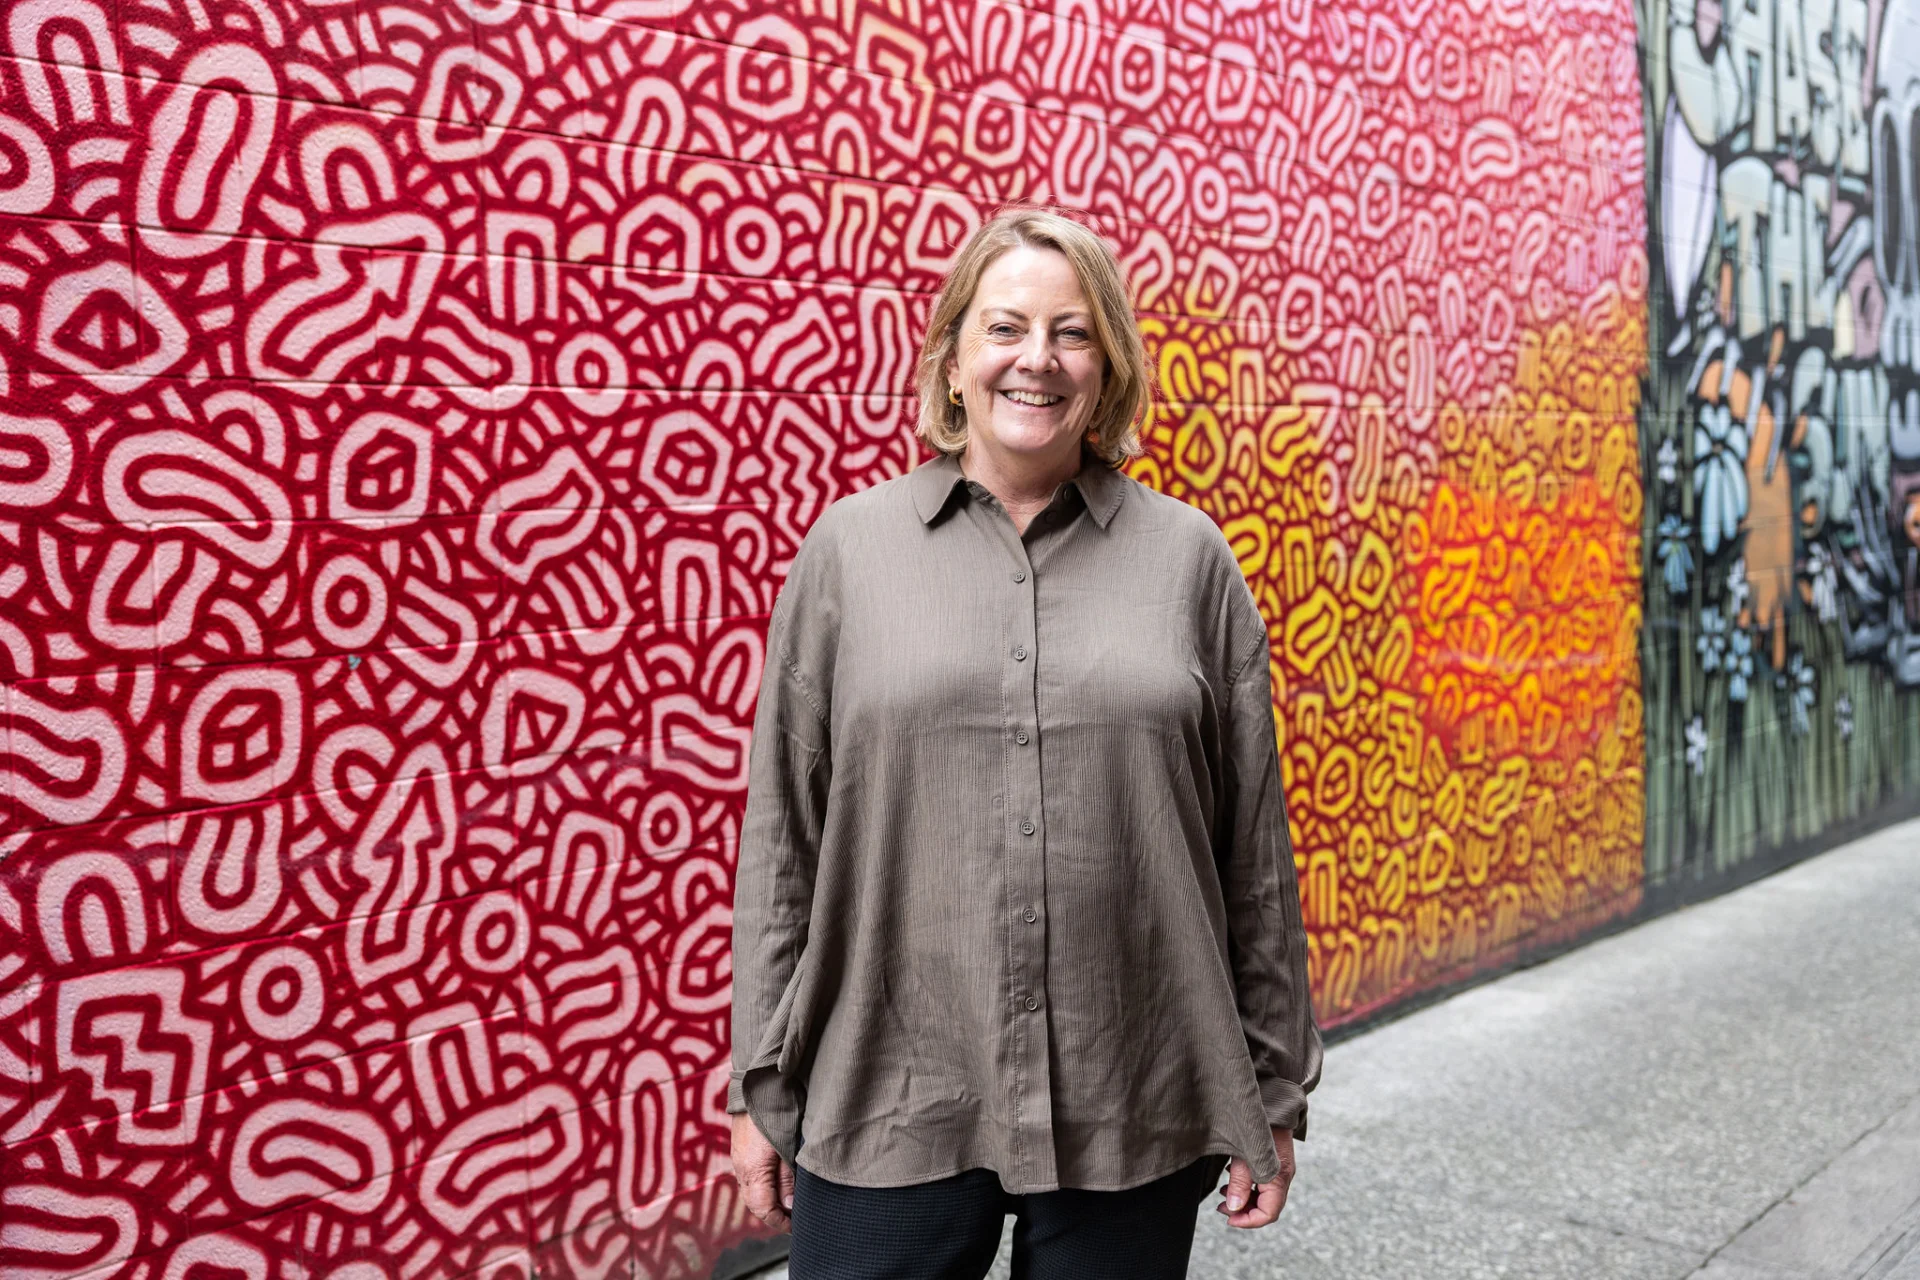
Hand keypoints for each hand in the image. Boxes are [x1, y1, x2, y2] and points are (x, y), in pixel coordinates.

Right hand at [731, 1112, 794, 1230]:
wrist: (758, 1082)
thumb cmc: (777, 1111)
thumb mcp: (789, 1147)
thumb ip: (787, 1178)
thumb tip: (789, 1206)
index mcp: (753, 1170)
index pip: (763, 1210)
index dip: (780, 1222)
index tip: (795, 1226)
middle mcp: (741, 1168)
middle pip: (755, 1203)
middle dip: (774, 1214)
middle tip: (795, 1219)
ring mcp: (739, 1158)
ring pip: (751, 1191)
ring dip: (768, 1200)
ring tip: (788, 1203)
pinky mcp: (740, 1150)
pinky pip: (749, 1178)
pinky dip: (763, 1187)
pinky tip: (777, 1183)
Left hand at [1216, 1127, 1294, 1228]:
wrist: (1271, 1098)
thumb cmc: (1257, 1124)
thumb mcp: (1243, 1154)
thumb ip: (1239, 1182)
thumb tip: (1233, 1208)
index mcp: (1279, 1177)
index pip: (1268, 1213)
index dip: (1248, 1221)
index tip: (1228, 1218)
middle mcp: (1283, 1176)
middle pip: (1266, 1207)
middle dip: (1244, 1212)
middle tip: (1221, 1207)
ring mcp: (1280, 1168)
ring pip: (1264, 1196)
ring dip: (1244, 1200)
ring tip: (1223, 1194)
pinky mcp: (1273, 1160)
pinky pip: (1263, 1183)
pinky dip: (1247, 1187)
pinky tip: (1231, 1179)